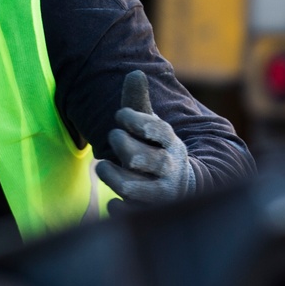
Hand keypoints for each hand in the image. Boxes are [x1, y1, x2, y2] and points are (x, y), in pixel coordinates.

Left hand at [95, 70, 194, 206]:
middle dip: (119, 144)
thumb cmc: (156, 150)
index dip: (133, 120)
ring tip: (102, 166)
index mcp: (171, 144)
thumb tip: (134, 72)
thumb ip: (139, 103)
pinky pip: (125, 211)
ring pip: (129, 186)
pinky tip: (113, 198)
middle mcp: (169, 169)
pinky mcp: (149, 213)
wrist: (181, 189)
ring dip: (110, 175)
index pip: (154, 129)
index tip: (120, 115)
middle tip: (113, 138)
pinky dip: (115, 205)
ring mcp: (160, 194)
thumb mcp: (152, 126)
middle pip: (138, 157)